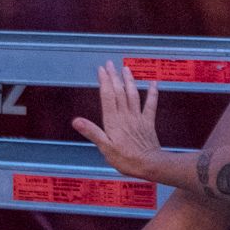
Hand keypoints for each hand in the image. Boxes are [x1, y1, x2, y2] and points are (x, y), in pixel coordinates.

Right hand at [70, 62, 169, 180]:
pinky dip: (152, 93)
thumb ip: (92, 132)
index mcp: (113, 121)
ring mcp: (138, 117)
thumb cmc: (126, 159)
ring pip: (133, 94)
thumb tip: (76, 121)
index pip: (108, 96)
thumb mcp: (105, 148)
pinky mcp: (148, 122)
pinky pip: (151, 105)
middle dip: (114, 76)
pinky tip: (153, 83)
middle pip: (119, 92)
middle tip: (110, 63)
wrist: (150, 165)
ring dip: (129, 80)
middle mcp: (126, 115)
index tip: (101, 70)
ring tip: (125, 68)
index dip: (104, 82)